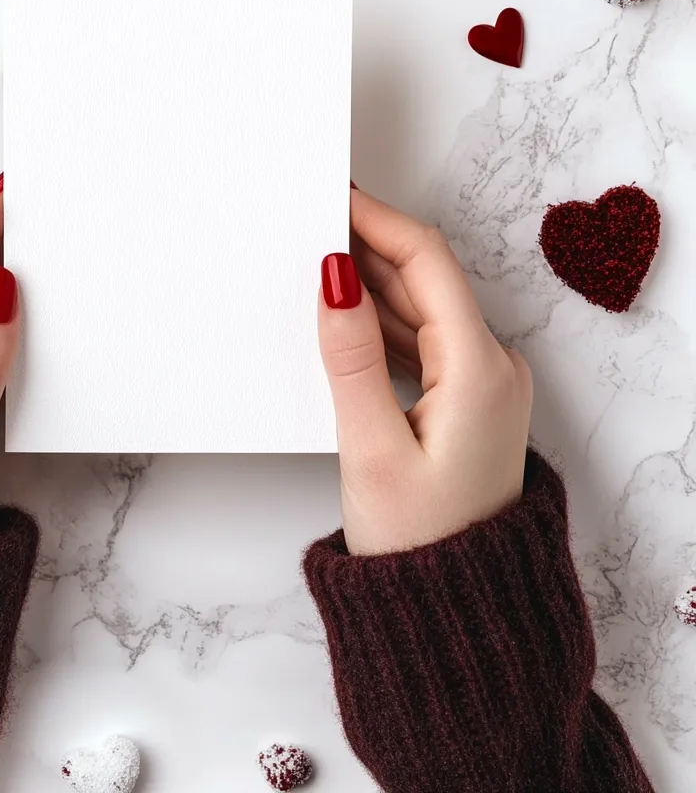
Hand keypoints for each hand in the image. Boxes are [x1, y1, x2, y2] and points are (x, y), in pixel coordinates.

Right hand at [318, 187, 532, 555]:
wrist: (456, 607)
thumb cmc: (419, 539)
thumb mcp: (372, 449)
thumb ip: (351, 359)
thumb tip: (334, 279)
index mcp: (479, 369)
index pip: (428, 264)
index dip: (380, 222)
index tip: (336, 196)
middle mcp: (491, 367)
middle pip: (426, 281)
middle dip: (370, 247)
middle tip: (313, 223)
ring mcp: (481, 384)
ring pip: (420, 310)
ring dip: (371, 284)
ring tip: (316, 263)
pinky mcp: (464, 401)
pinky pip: (420, 341)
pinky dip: (381, 323)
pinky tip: (343, 318)